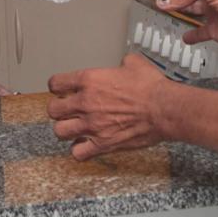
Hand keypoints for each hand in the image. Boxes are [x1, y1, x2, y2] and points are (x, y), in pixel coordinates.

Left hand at [46, 54, 170, 160]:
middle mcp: (86, 103)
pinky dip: (80, 150)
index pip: (56, 84)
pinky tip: (86, 145)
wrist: (164, 109)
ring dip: (66, 130)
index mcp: (90, 80)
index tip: (62, 90)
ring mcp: (92, 126)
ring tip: (74, 128)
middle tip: (66, 110)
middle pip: (53, 110)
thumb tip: (122, 65)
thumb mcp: (133, 63)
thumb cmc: (151, 87)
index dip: (58, 87)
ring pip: (60, 132)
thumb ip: (120, 64)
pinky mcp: (103, 144)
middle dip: (58, 110)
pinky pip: (78, 153)